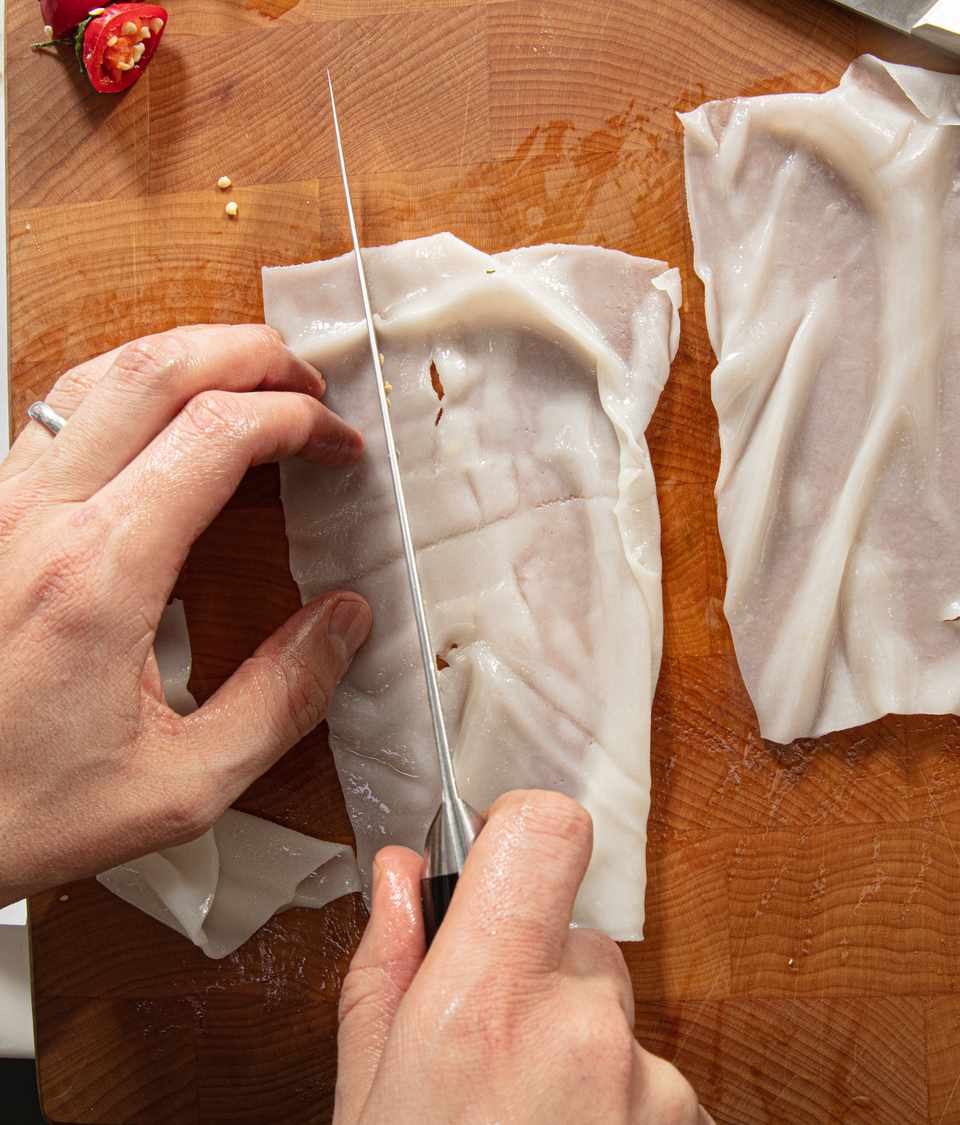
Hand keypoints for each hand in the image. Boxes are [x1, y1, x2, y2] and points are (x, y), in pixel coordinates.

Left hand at [0, 325, 370, 902]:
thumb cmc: (19, 809)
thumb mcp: (180, 785)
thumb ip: (280, 699)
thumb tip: (342, 623)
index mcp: (98, 577)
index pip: (215, 435)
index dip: (295, 421)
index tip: (338, 445)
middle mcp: (36, 522)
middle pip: (151, 371)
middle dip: (246, 353)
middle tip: (304, 377)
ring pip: (92, 376)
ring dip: (181, 358)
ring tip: (242, 376)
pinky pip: (55, 415)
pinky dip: (124, 390)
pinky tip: (159, 418)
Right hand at [335, 790, 710, 1124]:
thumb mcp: (364, 1096)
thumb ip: (388, 967)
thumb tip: (408, 871)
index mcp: (483, 1007)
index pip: (547, 833)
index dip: (522, 831)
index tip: (499, 862)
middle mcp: (580, 1029)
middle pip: (577, 939)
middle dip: (533, 980)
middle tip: (484, 1062)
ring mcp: (645, 1080)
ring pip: (612, 1013)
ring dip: (575, 1049)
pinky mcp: (682, 1120)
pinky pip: (647, 1074)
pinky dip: (611, 1101)